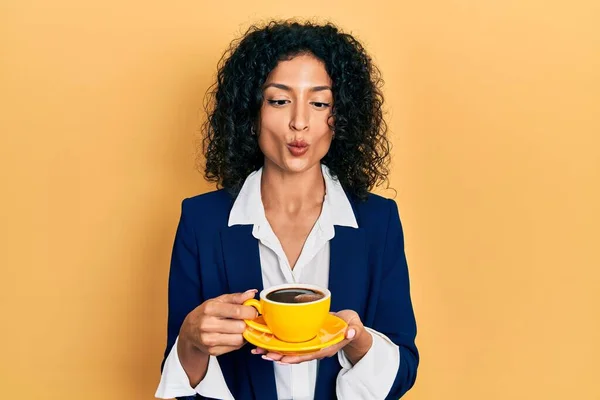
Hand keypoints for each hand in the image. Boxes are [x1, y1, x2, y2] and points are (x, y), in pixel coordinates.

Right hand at [180, 289, 258, 356]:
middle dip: (247, 323)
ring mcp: (209, 339)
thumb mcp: (217, 301)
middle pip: (240, 326)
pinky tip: (234, 335)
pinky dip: (238, 341)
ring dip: (244, 333)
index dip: (250, 312)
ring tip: (241, 327)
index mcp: (210, 309)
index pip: (237, 311)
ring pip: (239, 339)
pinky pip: (235, 347)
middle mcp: (207, 324)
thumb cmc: (205, 313)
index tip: (254, 311)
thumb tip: (252, 293)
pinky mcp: (212, 351)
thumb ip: (236, 297)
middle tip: (247, 320)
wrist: (189, 331)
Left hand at [252, 310, 372, 364]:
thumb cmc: (351, 327)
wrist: (349, 326)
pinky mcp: (306, 336)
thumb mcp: (355, 326)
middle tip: (266, 354)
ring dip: (276, 351)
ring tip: (260, 350)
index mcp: (327, 347)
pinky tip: (267, 341)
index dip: (297, 356)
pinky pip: (291, 342)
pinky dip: (279, 343)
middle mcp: (316, 347)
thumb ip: (354, 330)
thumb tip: (351, 332)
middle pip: (296, 354)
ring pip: (291, 350)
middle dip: (281, 355)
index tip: (285, 358)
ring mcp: (310, 343)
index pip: (311, 354)